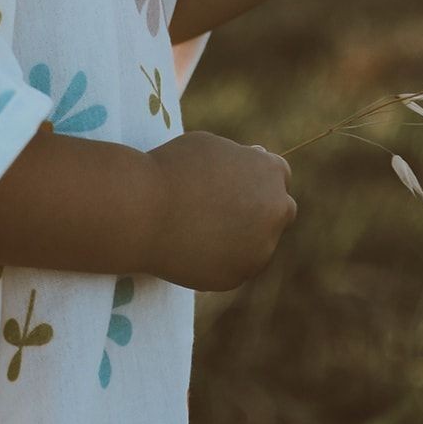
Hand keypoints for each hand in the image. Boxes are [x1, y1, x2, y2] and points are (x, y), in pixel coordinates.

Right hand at [145, 131, 296, 291]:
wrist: (141, 211)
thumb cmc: (171, 168)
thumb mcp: (211, 146)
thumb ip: (240, 157)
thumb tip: (258, 158)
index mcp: (270, 173)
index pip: (279, 175)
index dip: (257, 177)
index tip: (235, 181)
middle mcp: (274, 212)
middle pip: (280, 211)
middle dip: (261, 209)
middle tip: (225, 207)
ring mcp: (258, 249)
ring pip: (257, 243)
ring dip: (240, 236)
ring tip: (198, 226)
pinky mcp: (236, 277)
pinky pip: (233, 265)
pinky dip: (219, 259)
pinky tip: (190, 246)